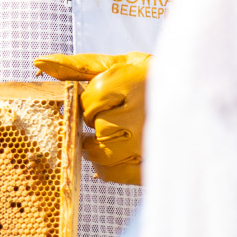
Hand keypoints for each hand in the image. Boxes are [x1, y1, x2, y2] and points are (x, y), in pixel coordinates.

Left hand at [33, 51, 151, 184]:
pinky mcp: (154, 164)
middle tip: (112, 114)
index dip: (89, 101)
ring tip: (113, 133)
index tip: (104, 98)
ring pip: (103, 153)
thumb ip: (79, 66)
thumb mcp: (121, 64)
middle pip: (96, 128)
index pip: (88, 102)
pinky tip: (115, 154)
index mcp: (133, 83)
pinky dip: (107, 169)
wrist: (197, 94)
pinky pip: (117, 175)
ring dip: (99, 145)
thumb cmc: (153, 78)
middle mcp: (141, 114)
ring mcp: (149, 143)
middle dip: (96, 122)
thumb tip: (39, 62)